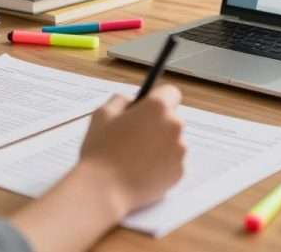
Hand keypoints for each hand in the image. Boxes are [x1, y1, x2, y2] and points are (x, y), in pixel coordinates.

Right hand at [77, 85, 186, 215]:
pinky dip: (162, 164)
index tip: (148, 107)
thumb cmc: (100, 150)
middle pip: (172, 117)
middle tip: (135, 135)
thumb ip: (121, 100)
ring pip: (173, 141)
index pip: (170, 92)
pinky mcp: (180, 172)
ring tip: (135, 156)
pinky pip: (173, 162)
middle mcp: (174, 125)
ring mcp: (180, 150)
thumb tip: (132, 101)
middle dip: (158, 123)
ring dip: (160, 144)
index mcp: (157, 107)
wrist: (103, 189)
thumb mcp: (102, 114)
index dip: (158, 98)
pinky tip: (141, 170)